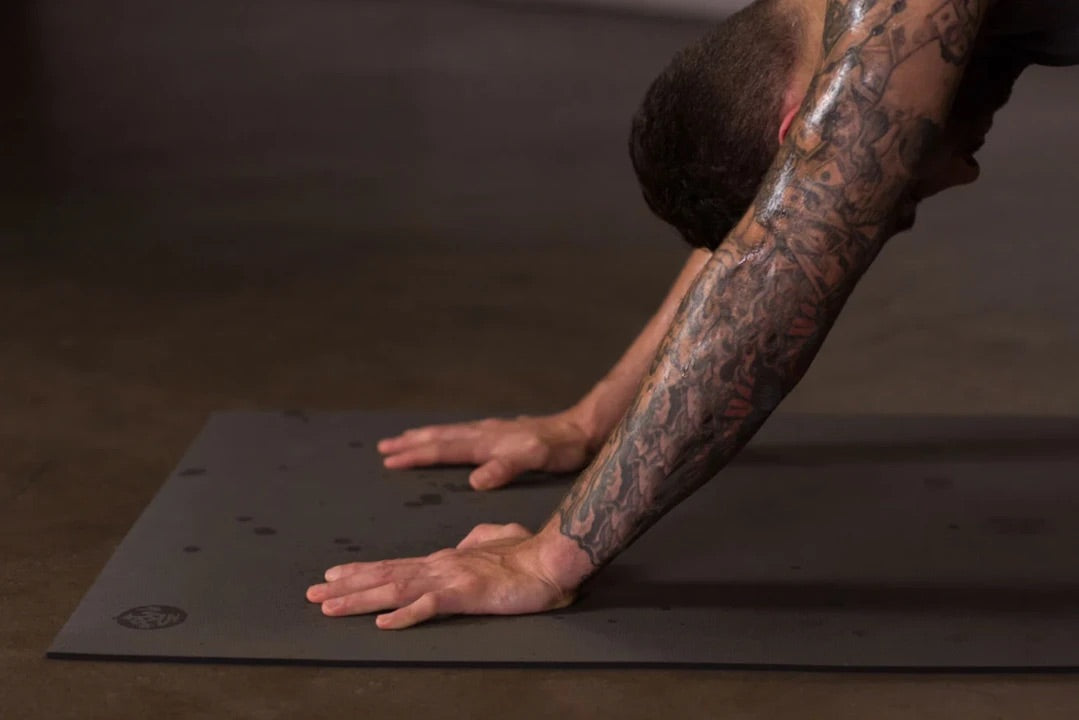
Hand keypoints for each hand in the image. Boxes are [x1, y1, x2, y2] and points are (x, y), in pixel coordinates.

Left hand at [305, 523, 574, 628]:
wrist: (550, 559)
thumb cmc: (528, 552)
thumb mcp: (496, 541)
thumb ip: (477, 540)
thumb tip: (464, 543)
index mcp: (445, 559)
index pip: (394, 566)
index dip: (361, 571)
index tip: (333, 575)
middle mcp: (439, 566)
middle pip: (384, 577)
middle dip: (346, 587)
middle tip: (312, 593)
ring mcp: (449, 580)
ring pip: (395, 590)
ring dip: (359, 599)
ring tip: (329, 607)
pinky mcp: (465, 594)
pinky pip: (429, 607)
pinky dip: (404, 616)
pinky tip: (382, 624)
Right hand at [377, 412, 593, 489]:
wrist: (581, 430)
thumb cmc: (560, 448)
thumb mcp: (536, 459)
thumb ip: (505, 468)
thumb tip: (474, 481)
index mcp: (487, 442)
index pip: (443, 449)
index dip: (416, 455)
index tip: (390, 460)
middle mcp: (485, 433)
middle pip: (439, 437)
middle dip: (411, 443)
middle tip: (384, 447)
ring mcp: (492, 431)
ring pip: (449, 433)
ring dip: (424, 437)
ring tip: (403, 439)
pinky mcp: (501, 434)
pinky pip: (463, 434)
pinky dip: (445, 436)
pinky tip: (447, 438)